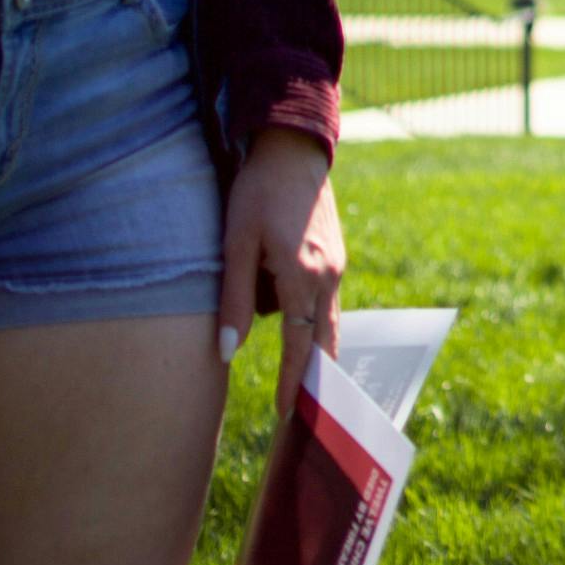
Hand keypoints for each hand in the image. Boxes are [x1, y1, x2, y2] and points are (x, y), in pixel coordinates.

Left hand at [219, 127, 345, 415]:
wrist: (293, 149)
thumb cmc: (257, 192)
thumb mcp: (235, 245)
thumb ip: (234, 300)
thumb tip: (227, 352)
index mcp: (302, 276)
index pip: (300, 345)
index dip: (294, 382)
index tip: (288, 416)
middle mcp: (328, 276)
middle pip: (325, 341)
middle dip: (317, 378)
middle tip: (306, 414)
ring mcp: (337, 265)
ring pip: (327, 321)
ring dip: (311, 347)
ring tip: (297, 378)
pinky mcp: (336, 255)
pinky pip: (325, 299)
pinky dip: (311, 319)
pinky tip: (291, 320)